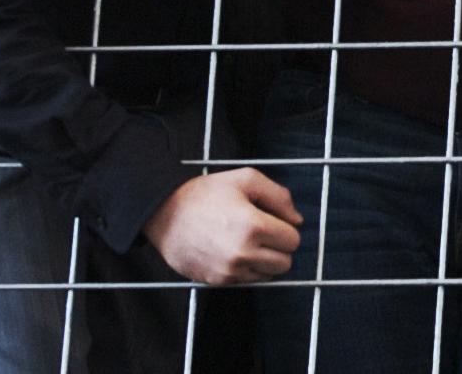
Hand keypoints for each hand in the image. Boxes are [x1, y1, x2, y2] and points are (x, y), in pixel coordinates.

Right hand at [147, 168, 301, 286]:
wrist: (163, 213)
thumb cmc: (204, 194)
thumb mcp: (245, 179)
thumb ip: (279, 196)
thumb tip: (298, 220)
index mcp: (253, 225)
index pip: (293, 240)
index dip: (285, 228)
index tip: (271, 221)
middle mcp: (243, 252)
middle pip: (285, 262)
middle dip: (278, 247)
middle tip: (260, 233)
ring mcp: (229, 270)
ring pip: (268, 275)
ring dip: (263, 260)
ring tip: (244, 241)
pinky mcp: (217, 281)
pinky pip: (247, 282)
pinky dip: (246, 269)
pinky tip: (231, 251)